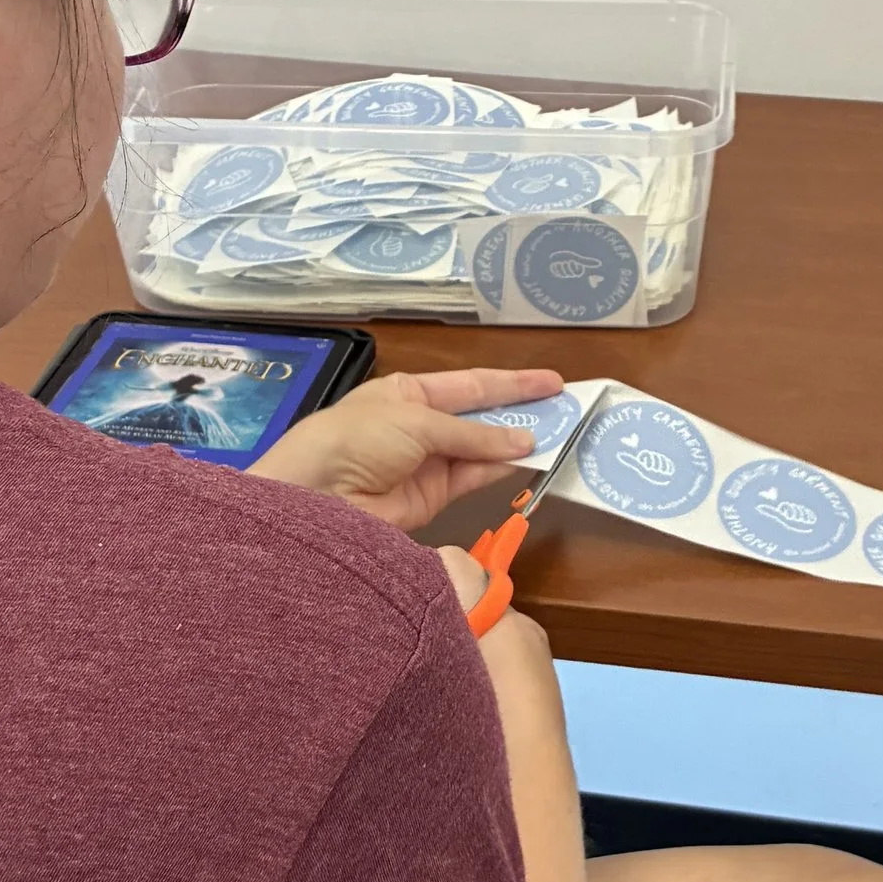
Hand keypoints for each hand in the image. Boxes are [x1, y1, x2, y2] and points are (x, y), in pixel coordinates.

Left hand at [248, 368, 566, 531]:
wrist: (318, 497)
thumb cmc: (357, 439)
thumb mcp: (416, 421)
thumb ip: (472, 433)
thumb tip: (523, 441)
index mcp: (408, 393)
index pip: (470, 385)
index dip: (511, 383)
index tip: (552, 382)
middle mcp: (419, 425)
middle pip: (479, 417)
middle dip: (520, 412)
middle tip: (565, 409)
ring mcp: (427, 463)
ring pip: (481, 450)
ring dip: (516, 443)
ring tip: (558, 433)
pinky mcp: (432, 499)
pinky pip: (474, 478)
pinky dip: (500, 470)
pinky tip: (528, 458)